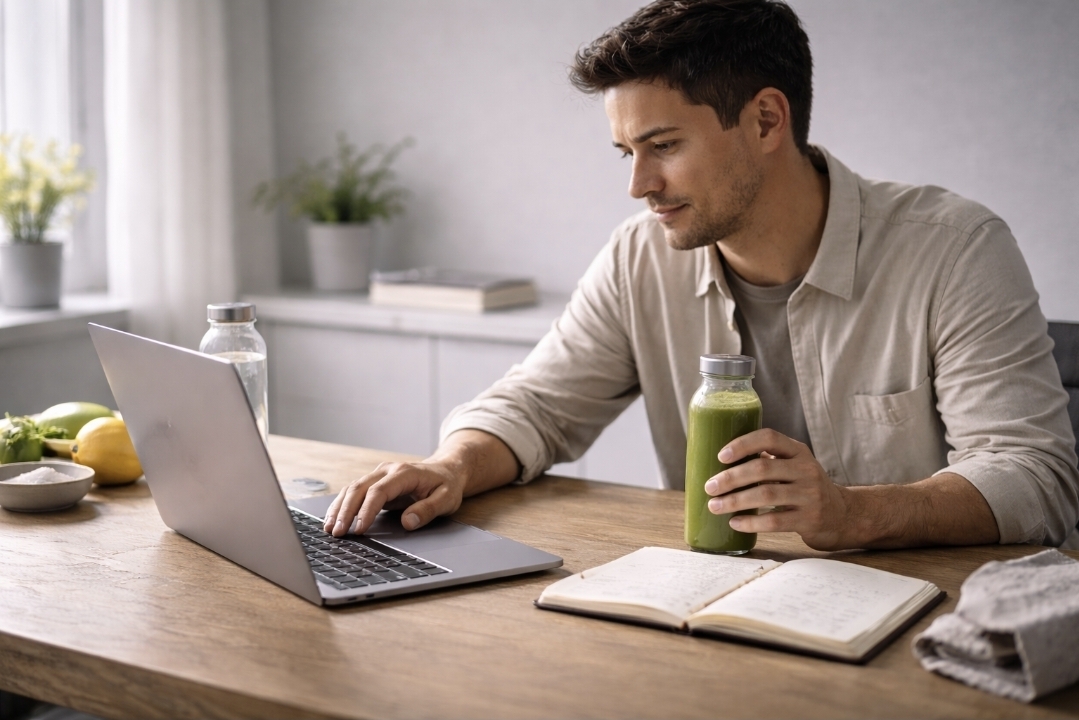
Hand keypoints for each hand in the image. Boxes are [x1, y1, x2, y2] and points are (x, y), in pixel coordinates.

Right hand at [323, 460, 465, 536]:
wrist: (446, 470)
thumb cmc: (446, 485)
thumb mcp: (446, 499)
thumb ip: (428, 510)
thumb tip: (407, 522)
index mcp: (404, 473)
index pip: (379, 491)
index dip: (367, 510)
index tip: (359, 529)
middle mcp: (387, 471)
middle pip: (359, 488)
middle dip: (346, 511)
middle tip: (337, 533)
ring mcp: (379, 475)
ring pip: (352, 489)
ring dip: (339, 508)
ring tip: (329, 529)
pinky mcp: (374, 483)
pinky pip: (353, 492)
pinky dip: (341, 505)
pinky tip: (333, 519)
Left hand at [704, 429, 852, 549]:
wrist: (843, 515)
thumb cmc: (805, 487)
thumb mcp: (794, 466)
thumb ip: (768, 460)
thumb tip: (721, 462)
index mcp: (798, 451)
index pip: (769, 437)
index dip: (743, 444)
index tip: (720, 456)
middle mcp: (806, 470)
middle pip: (762, 468)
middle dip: (731, 477)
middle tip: (709, 486)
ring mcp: (810, 495)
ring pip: (766, 495)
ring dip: (735, 501)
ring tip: (715, 506)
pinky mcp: (810, 520)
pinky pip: (775, 521)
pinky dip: (750, 522)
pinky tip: (734, 523)